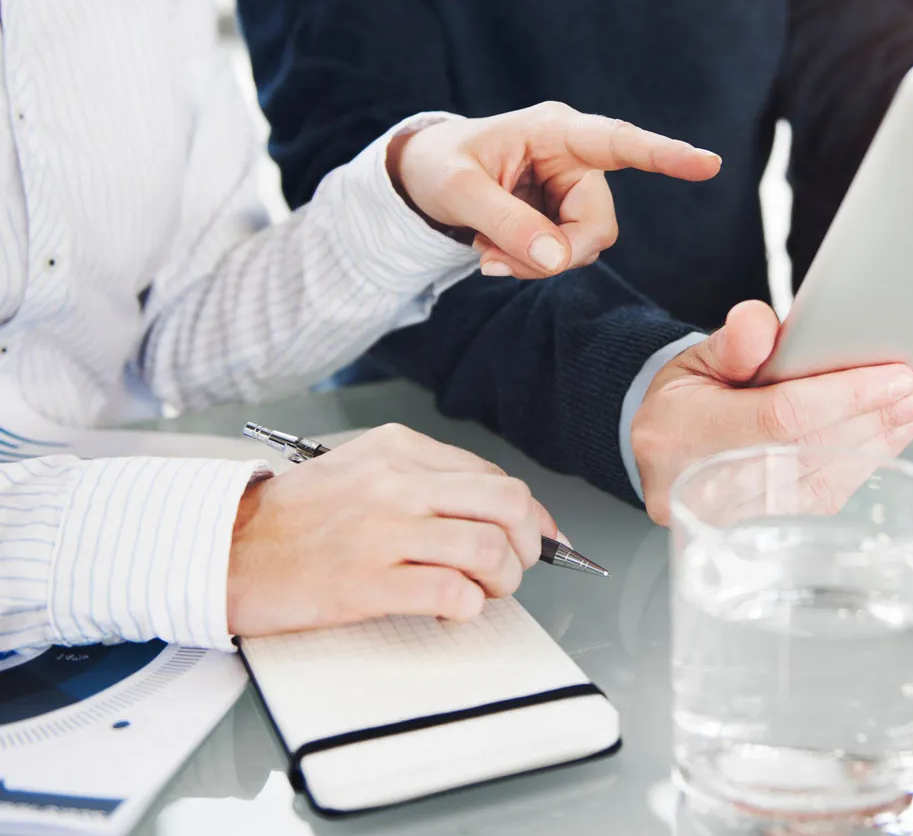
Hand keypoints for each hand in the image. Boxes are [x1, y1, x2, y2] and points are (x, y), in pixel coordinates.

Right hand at [226, 424, 559, 636]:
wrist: (223, 549)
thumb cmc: (293, 519)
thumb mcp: (361, 470)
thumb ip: (424, 481)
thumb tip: (495, 511)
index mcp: (399, 450)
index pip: (496, 477)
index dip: (532, 515)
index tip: (542, 539)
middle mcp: (397, 482)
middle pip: (509, 505)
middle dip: (530, 544)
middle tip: (515, 568)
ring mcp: (384, 530)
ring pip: (490, 549)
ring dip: (503, 581)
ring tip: (482, 592)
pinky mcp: (367, 581)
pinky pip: (452, 592)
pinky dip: (468, 607)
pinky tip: (451, 609)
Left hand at [387, 102, 720, 278]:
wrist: (425, 176)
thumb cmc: (440, 165)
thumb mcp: (457, 190)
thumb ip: (506, 221)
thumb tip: (557, 260)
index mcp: (555, 130)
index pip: (618, 142)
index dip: (664, 155)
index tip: (708, 164)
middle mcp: (575, 157)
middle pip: (597, 223)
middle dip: (552, 253)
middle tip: (492, 261)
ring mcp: (573, 189)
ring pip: (585, 246)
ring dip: (536, 262)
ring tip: (486, 249)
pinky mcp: (565, 216)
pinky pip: (568, 254)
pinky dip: (531, 264)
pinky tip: (495, 250)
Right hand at [630, 301, 912, 524]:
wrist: (659, 461)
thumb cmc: (684, 405)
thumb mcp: (696, 360)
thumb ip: (732, 342)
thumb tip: (760, 323)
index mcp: (683, 435)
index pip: (778, 417)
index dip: (842, 397)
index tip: (896, 376)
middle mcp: (706, 488)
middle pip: (810, 453)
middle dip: (876, 418)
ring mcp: (734, 523)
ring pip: (824, 482)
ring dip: (880, 442)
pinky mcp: (763, 537)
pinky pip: (824, 500)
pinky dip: (863, 465)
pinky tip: (892, 437)